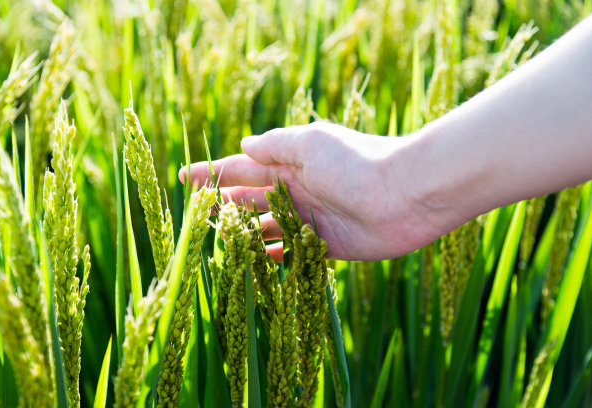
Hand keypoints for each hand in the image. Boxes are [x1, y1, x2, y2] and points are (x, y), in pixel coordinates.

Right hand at [179, 123, 442, 260]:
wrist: (406, 194)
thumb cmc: (358, 162)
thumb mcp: (310, 144)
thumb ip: (276, 145)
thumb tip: (243, 145)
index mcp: (290, 163)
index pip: (242, 166)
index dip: (213, 172)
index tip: (184, 177)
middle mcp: (297, 189)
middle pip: (251, 197)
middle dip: (223, 203)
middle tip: (195, 214)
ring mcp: (310, 218)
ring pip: (267, 226)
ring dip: (244, 232)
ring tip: (218, 241)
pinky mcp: (327, 245)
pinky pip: (292, 252)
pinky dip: (274, 256)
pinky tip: (255, 262)